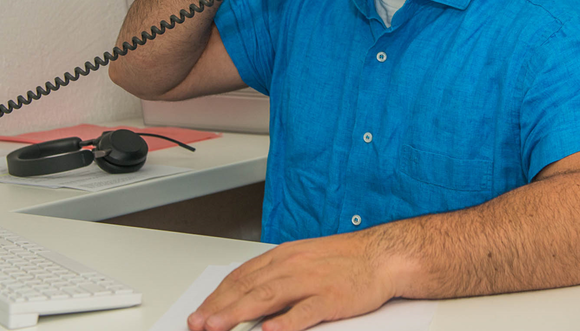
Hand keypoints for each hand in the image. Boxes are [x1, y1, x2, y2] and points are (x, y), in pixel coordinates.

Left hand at [186, 232, 397, 330]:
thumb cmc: (344, 259)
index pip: (242, 276)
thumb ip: (277, 275)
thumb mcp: (304, 259)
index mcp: (285, 256)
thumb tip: (248, 295)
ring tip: (219, 327)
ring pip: (268, 297)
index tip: (200, 313)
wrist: (381, 255)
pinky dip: (285, 322)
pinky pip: (305, 311)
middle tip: (198, 324)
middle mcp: (293, 265)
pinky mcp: (330, 297)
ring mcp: (311, 281)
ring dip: (240, 312)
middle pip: (249, 287)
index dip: (218, 296)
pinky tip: (270, 330)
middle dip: (220, 307)